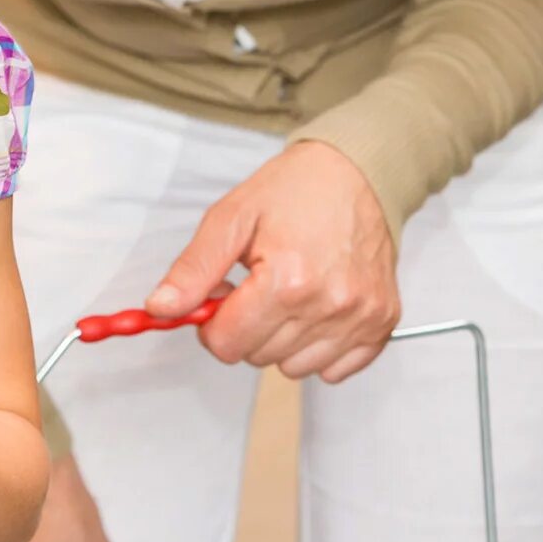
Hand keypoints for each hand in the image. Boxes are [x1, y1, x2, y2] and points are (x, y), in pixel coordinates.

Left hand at [146, 139, 399, 381]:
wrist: (358, 171)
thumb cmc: (296, 189)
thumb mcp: (231, 218)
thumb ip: (193, 269)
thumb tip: (161, 309)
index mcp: (287, 280)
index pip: (227, 344)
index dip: (212, 324)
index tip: (220, 298)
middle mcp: (328, 305)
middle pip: (258, 357)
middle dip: (245, 327)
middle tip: (255, 286)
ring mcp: (360, 317)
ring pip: (294, 368)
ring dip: (281, 340)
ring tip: (289, 293)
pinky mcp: (381, 323)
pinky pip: (335, 370)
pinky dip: (319, 349)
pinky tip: (316, 309)